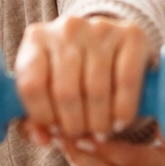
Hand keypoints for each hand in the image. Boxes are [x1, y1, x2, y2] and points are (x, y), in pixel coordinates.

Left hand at [13, 15, 150, 144]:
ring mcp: (100, 28)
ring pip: (96, 90)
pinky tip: (120, 122)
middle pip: (65, 91)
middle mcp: (67, 28)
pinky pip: (126, 81)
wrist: (111, 44)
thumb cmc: (72, 74)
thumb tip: (43, 138)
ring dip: (99, 122)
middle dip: (74, 125)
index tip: (54, 131)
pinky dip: (123, 109)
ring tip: (100, 133)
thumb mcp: (47, 91)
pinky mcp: (132, 34)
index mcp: (37, 39)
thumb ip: (36, 121)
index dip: (43, 116)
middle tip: (81, 137)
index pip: (32, 85)